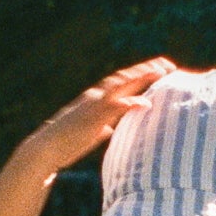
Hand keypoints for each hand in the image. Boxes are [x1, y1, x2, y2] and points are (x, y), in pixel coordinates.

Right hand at [33, 56, 175, 166]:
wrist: (46, 150)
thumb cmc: (66, 144)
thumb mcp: (88, 134)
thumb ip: (101, 127)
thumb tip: (109, 130)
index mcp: (96, 99)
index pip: (122, 82)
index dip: (141, 74)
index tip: (160, 69)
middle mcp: (95, 97)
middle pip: (125, 78)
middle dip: (146, 69)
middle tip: (169, 65)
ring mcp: (93, 106)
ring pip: (120, 85)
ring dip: (141, 77)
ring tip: (161, 72)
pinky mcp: (92, 118)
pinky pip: (114, 107)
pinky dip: (130, 103)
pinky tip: (146, 102)